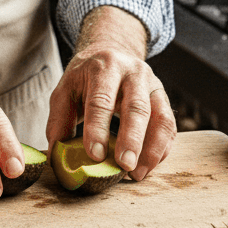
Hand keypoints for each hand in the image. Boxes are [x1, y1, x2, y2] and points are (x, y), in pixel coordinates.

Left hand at [45, 6, 175, 181]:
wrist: (111, 53)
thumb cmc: (85, 79)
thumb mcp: (65, 90)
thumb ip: (59, 119)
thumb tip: (58, 153)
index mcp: (105, 67)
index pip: (101, 100)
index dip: (97, 128)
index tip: (94, 155)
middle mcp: (134, 72)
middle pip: (137, 107)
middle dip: (131, 139)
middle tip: (124, 166)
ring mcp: (153, 85)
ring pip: (161, 118)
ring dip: (151, 149)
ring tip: (136, 174)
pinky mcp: (164, 99)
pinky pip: (169, 126)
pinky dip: (161, 149)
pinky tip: (147, 166)